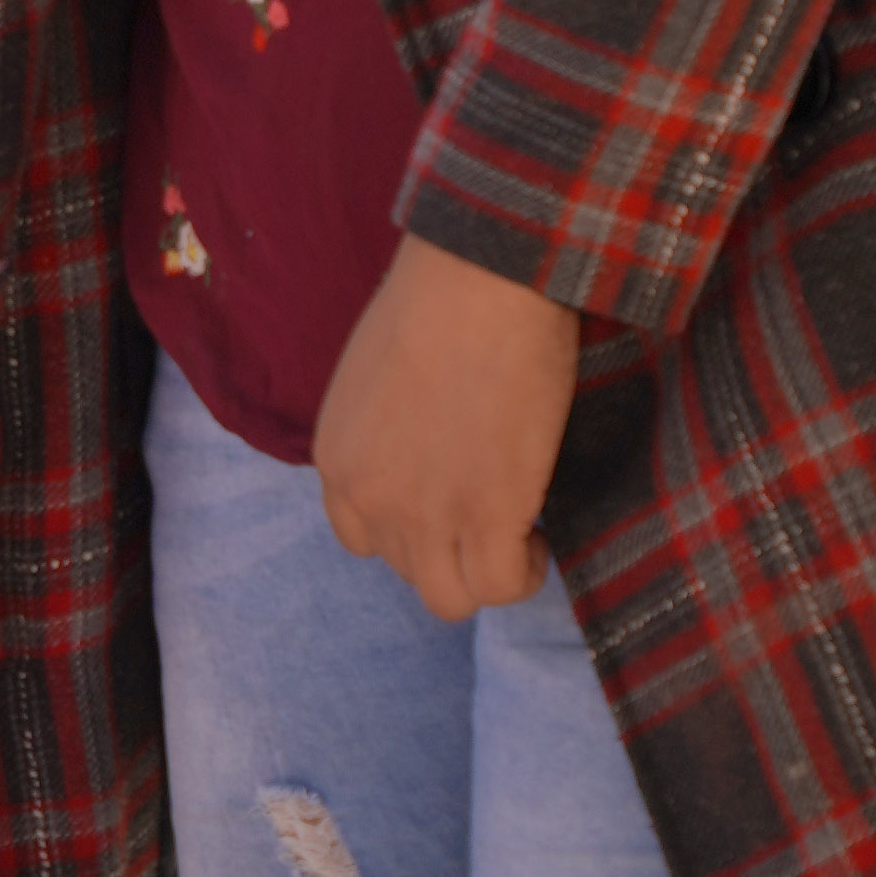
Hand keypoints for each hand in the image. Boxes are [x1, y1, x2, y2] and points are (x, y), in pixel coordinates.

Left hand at [310, 236, 580, 621]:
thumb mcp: (376, 375)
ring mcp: (424, 515)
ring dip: (484, 572)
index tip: (446, 505)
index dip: (407, 529)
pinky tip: (538, 535)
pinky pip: (500, 586)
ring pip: (448, 596)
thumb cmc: (439, 300)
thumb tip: (426, 449)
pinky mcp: (486, 517)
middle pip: (406, 568)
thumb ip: (386, 431)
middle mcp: (368, 498)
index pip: (359, 537)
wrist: (480, 279)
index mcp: (337, 459)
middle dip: (448, 549)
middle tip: (490, 511)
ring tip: (517, 534)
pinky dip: (522, 572)